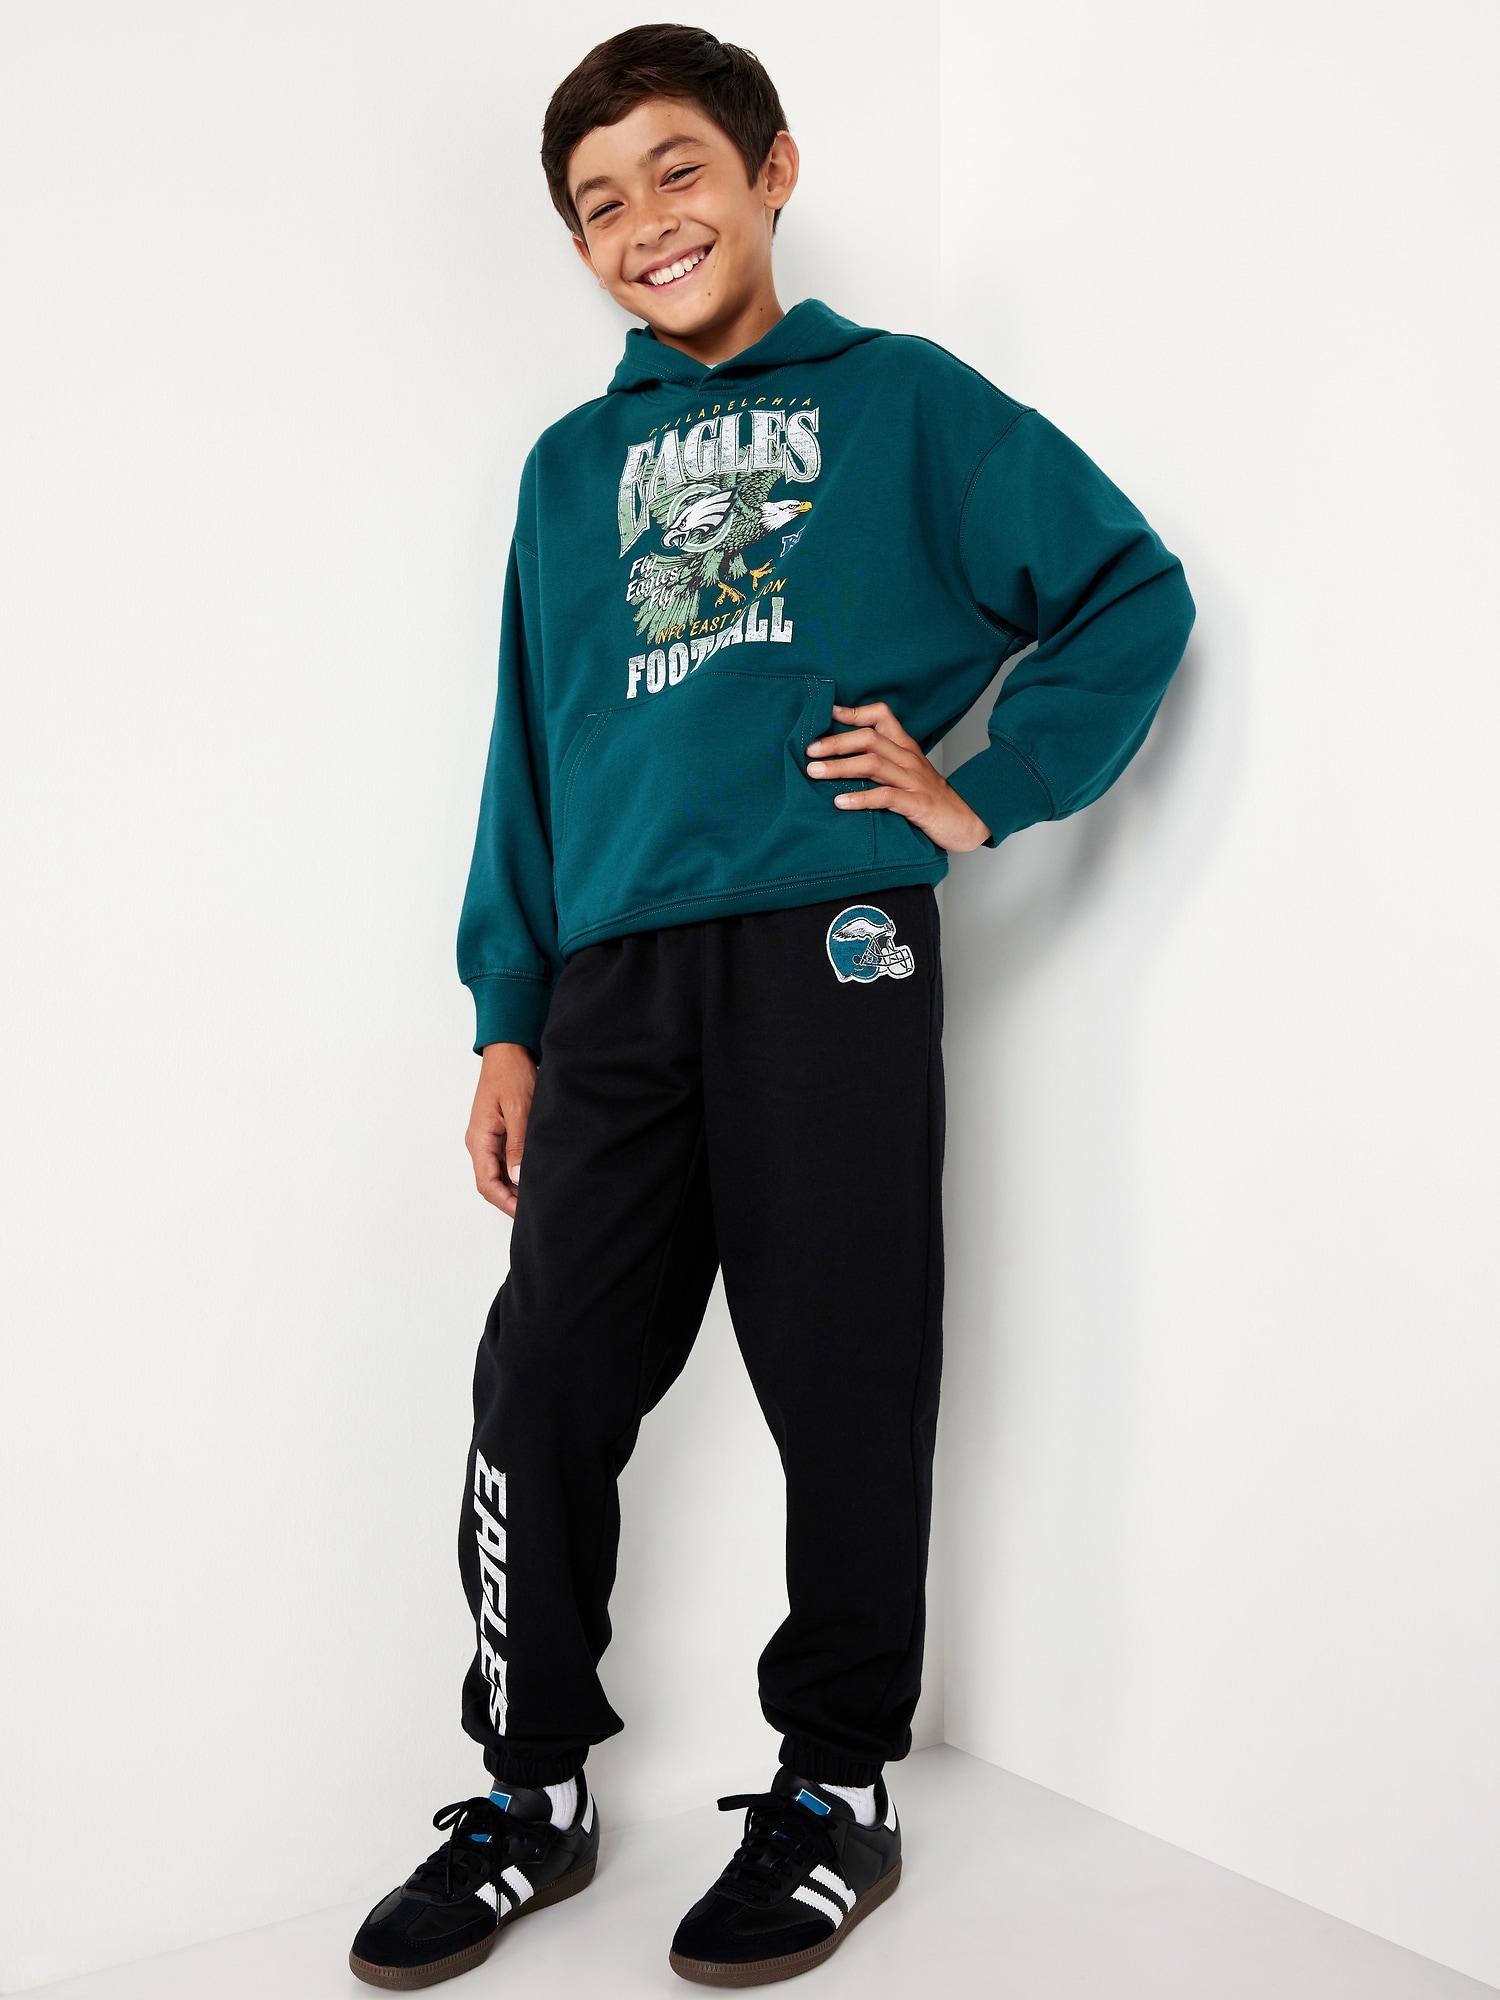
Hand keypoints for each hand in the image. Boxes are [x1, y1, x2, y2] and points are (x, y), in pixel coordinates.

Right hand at [466, 1042, 536, 1215]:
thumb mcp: (518, 1109)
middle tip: (536, 1208)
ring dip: (514, 1186)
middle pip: (491, 1183)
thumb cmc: (511, 1074)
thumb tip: (517, 1177)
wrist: (508, 1051)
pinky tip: (534, 1174)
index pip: (487, 1183)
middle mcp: (480, 1142)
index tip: (525, 1212)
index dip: (505, 1202)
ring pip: (498, 1174)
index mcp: (479, 1139)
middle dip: (510, 1199)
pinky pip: (504, 1161)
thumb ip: (517, 1144)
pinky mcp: (498, 1133)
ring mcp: (488, 1139)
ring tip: (538, 1195)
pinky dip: (517, 1172)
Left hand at [806, 703, 990, 852]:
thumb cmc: (931, 799)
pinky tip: (841, 802)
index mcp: (906, 749)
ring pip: (874, 764)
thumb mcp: (907, 773)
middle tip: (809, 751)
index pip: (882, 717)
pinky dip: (862, 798)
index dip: (854, 712)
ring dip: (840, 767)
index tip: (827, 713)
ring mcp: (913, 781)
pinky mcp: (918, 805)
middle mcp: (908, 760)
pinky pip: (887, 797)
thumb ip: (882, 762)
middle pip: (870, 739)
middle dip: (836, 742)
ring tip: (815, 773)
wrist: (967, 822)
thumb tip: (842, 759)